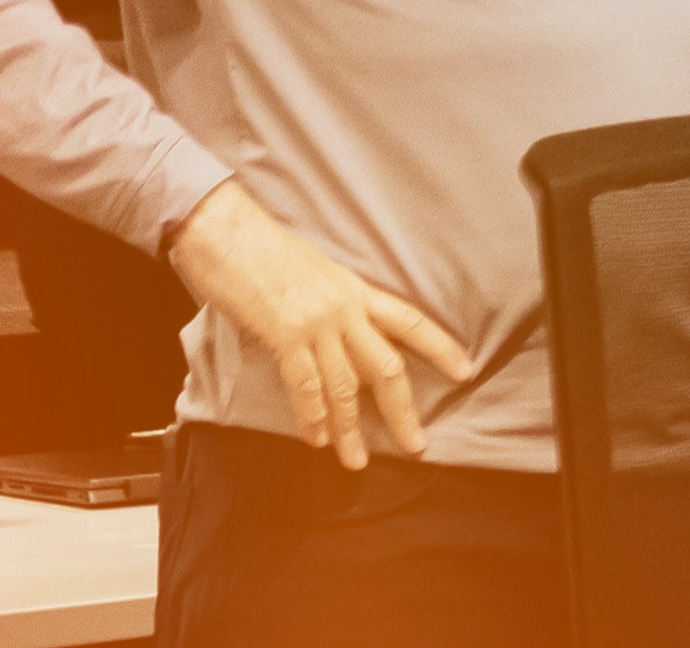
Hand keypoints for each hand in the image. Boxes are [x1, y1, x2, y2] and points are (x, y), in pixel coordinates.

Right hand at [164, 180, 470, 469]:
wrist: (224, 229)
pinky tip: (317, 438)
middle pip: (386, 365)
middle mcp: (344, 307)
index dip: (441, 348)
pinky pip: (306, 385)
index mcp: (355, 289)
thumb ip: (332, 305)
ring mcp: (316, 321)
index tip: (466, 372)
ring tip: (355, 460)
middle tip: (416, 445)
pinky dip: (312, 416)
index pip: (410, 321)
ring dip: (351, 428)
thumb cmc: (262, 249)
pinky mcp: (285, 333)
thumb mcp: (313, 272)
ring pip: (345, 386)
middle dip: (402, 410)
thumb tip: (338, 338)